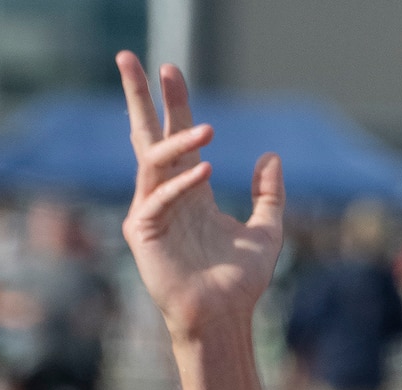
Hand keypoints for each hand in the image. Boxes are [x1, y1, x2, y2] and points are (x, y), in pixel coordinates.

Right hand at [117, 52, 282, 343]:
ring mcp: (150, 211)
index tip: (171, 70)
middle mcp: (166, 195)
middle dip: (141, 98)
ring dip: (179, 142)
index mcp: (190, 192)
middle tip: (131, 58)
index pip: (178, 138)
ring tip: (210, 129)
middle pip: (148, 135)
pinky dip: (182, 183)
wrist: (224, 318)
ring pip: (154, 161)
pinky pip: (159, 197)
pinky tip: (206, 172)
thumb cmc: (239, 282)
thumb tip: (271, 155)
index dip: (175, 105)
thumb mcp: (267, 231)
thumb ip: (270, 194)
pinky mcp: (142, 231)